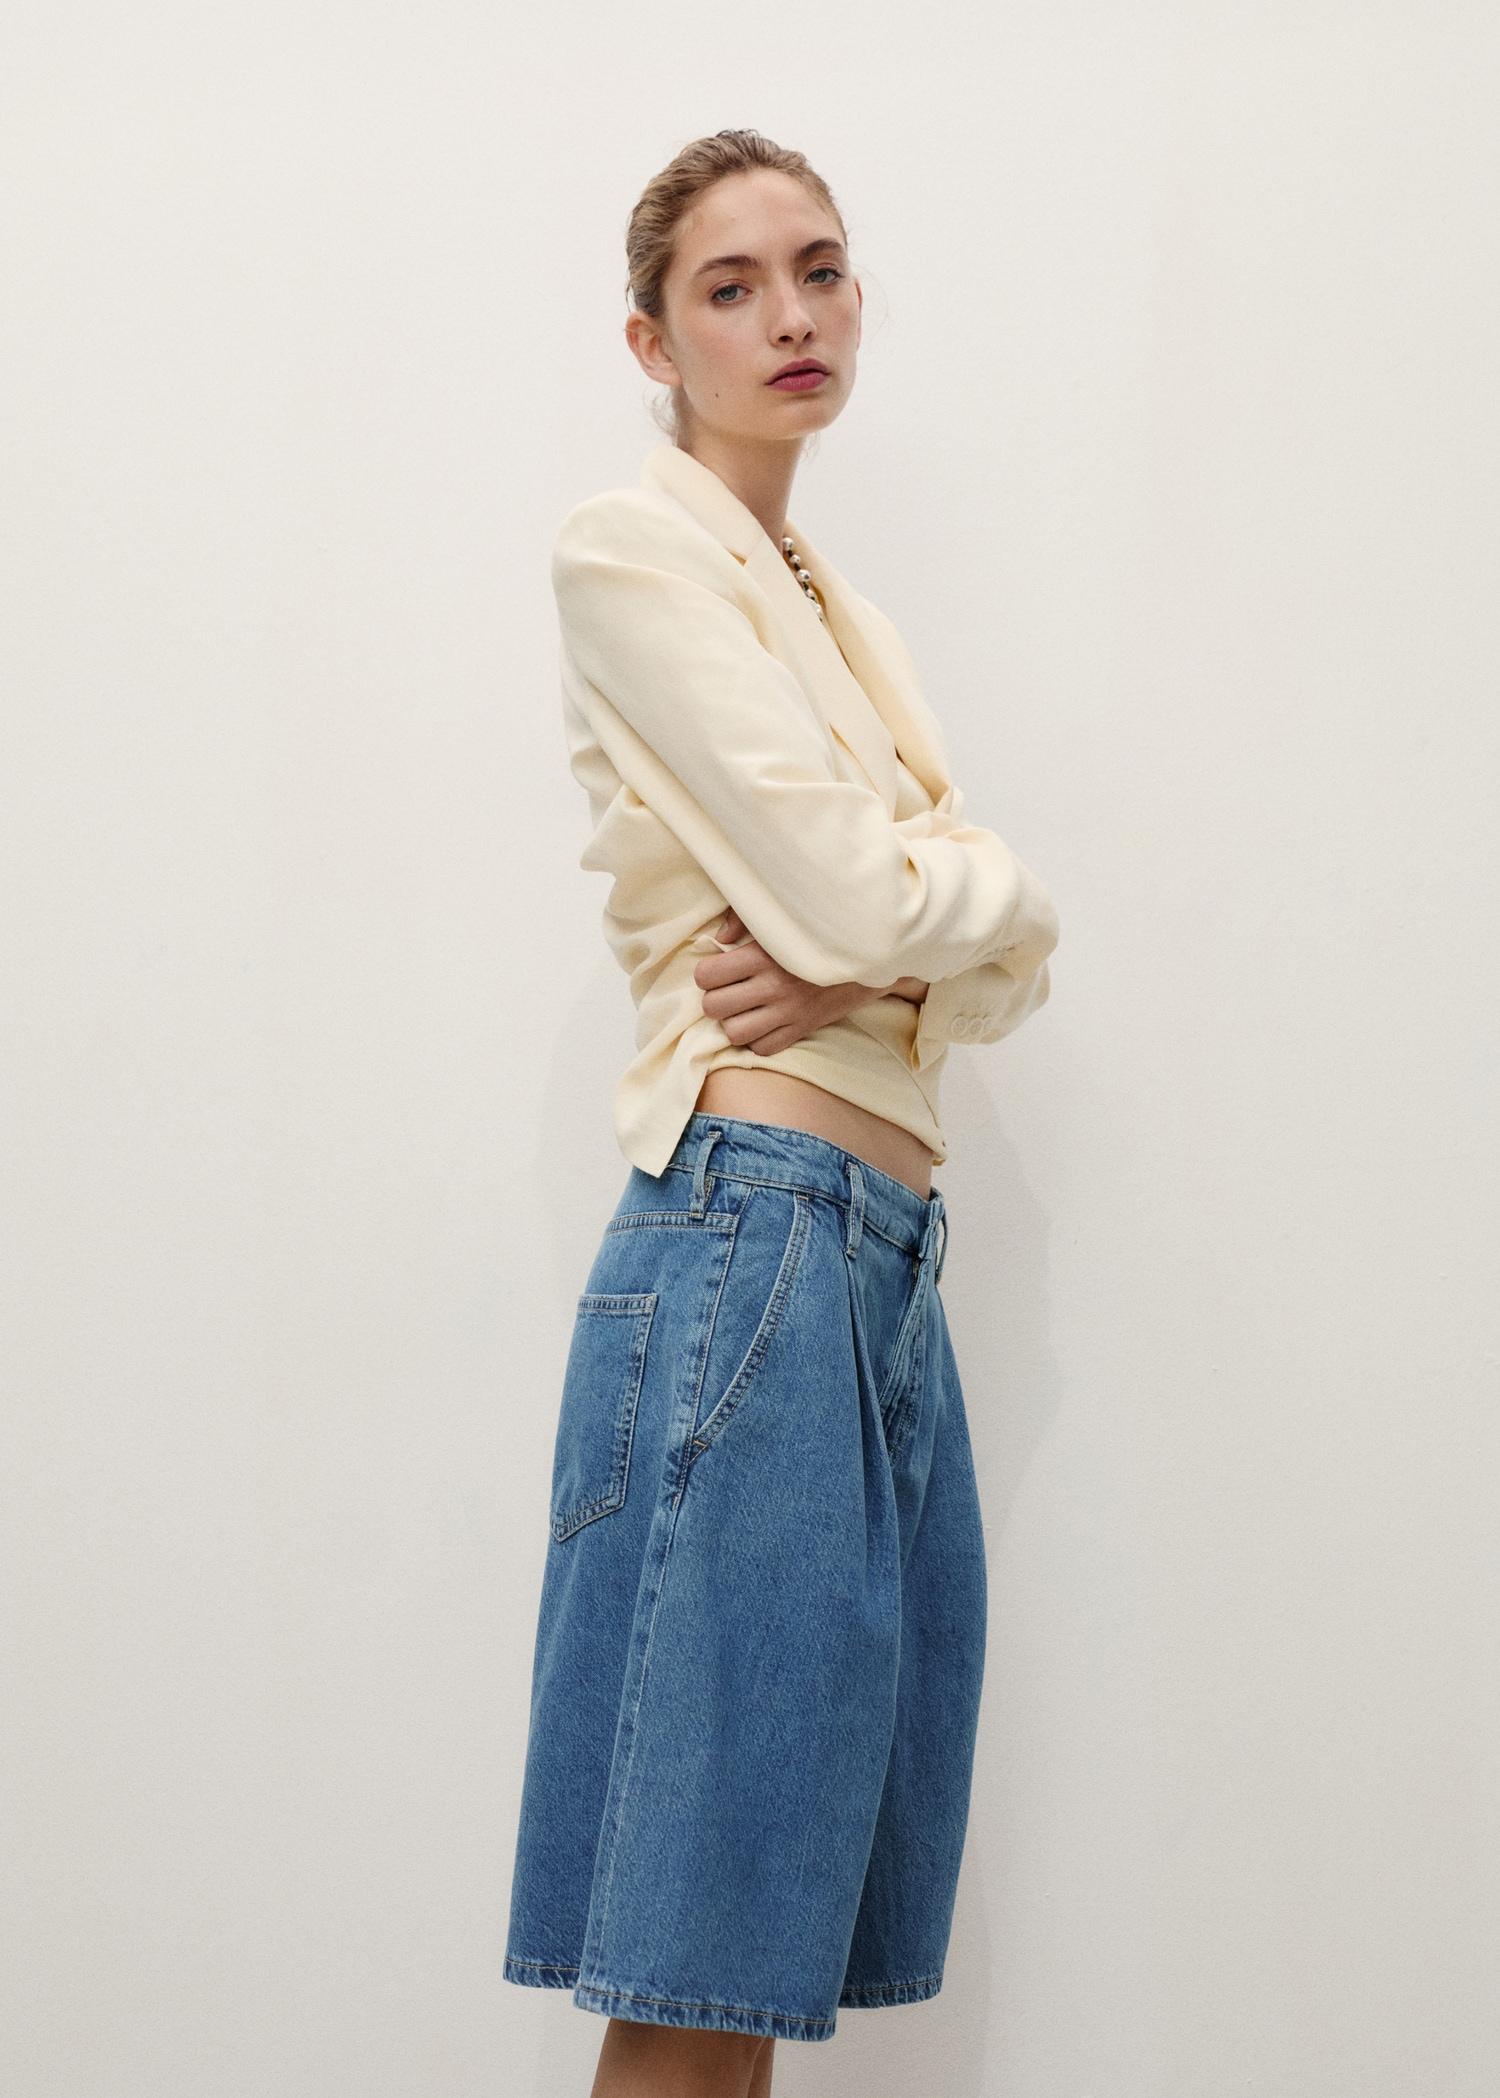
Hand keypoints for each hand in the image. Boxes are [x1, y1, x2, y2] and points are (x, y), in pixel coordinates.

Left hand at [692, 908, 922, 1054]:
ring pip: (734, 1032)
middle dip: (715, 999)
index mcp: (763, 955)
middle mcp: (773, 986)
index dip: (707, 973)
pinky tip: (764, 1023)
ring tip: (744, 1009)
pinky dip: (757, 1039)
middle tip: (729, 990)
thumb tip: (719, 938)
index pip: (707, 976)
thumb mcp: (780, 916)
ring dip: (734, 1022)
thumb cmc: (816, 932)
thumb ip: (742, 918)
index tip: (718, 969)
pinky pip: (763, 1048)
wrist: (868, 954)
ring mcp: (789, 1012)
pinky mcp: (803, 1029)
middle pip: (714, 1007)